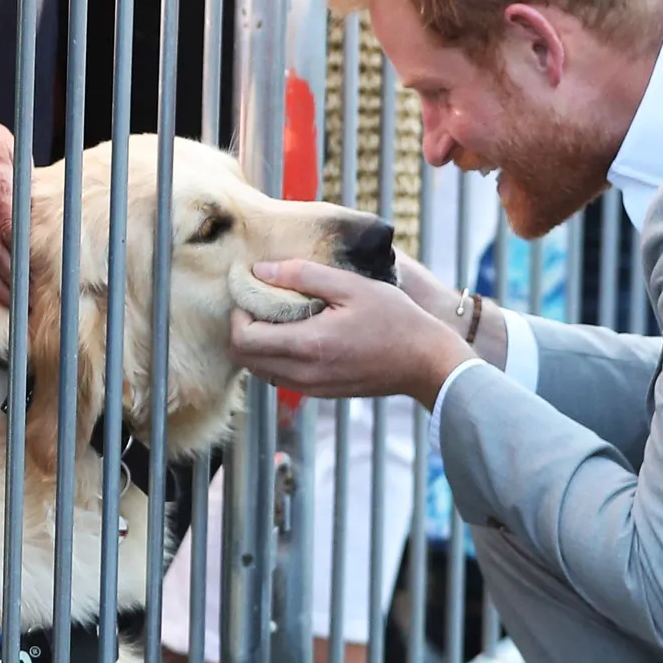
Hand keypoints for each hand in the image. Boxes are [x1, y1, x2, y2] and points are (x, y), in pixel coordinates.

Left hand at [228, 260, 471, 405]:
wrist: (424, 362)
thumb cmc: (394, 318)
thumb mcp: (351, 286)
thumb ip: (303, 275)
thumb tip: (261, 269)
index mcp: (307, 345)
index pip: (243, 339)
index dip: (238, 315)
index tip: (251, 293)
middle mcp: (302, 373)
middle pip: (244, 358)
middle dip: (242, 329)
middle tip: (259, 304)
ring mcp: (309, 387)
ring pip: (259, 370)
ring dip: (257, 344)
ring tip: (277, 318)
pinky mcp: (318, 393)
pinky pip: (280, 377)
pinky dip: (276, 356)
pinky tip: (296, 334)